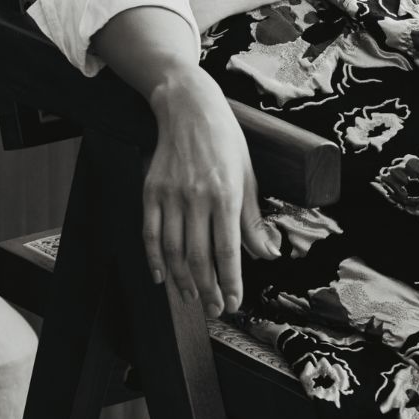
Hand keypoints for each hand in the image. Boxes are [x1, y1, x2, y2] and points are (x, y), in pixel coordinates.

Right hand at [142, 70, 281, 316]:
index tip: (235, 302)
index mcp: (226, 194)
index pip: (228, 250)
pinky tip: (162, 278)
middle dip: (208, 290)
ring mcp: (170, 195)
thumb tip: (267, 254)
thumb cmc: (225, 141)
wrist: (188, 108)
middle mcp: (196, 197)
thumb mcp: (249, 176)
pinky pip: (150, 234)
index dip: (231, 282)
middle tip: (215, 310)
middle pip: (199, 257)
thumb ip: (254, 219)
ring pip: (173, 251)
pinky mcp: (150, 191)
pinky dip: (155, 260)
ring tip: (192, 299)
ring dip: (182, 281)